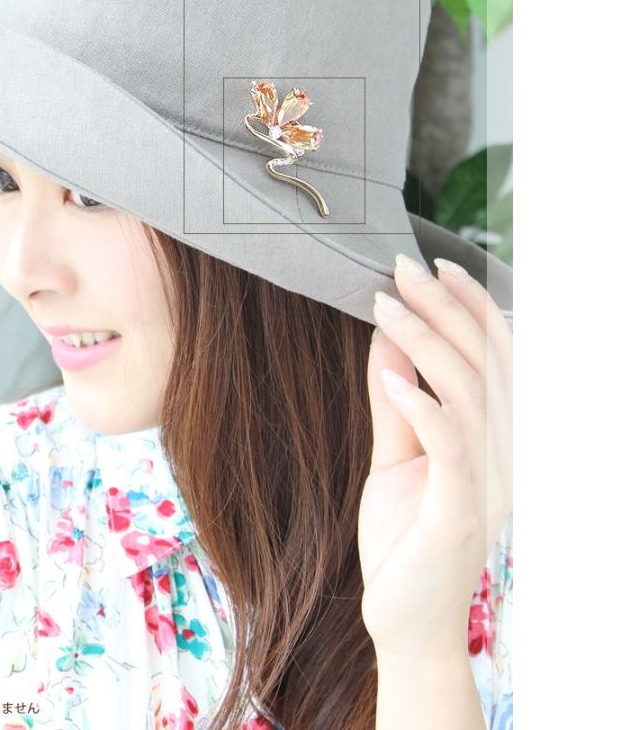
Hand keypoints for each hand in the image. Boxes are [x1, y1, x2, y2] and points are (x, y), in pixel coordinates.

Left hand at [358, 253, 511, 662]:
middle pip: (483, 361)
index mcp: (493, 437)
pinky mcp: (460, 510)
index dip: (471, 305)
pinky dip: (421, 404)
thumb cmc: (404, 535)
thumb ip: (396, 400)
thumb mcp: (396, 455)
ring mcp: (486, 482)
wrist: (406, 621)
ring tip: (383, 307)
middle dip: (445, 307)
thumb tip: (387, 336)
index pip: (494, 356)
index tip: (435, 264)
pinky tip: (389, 376)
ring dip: (425, 341)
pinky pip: (449, 444)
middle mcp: (501, 453)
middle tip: (402, 268)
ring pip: (467, 392)